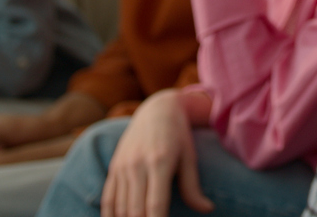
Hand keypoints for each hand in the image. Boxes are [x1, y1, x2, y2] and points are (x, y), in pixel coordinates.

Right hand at [101, 89, 211, 216]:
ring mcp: (122, 166)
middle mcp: (137, 165)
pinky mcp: (114, 168)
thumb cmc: (178, 135)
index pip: (156, 204)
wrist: (156, 109)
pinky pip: (108, 199)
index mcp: (160, 162)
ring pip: (121, 208)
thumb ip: (193, 187)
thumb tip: (208, 209)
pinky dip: (111, 216)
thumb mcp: (189, 157)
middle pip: (136, 210)